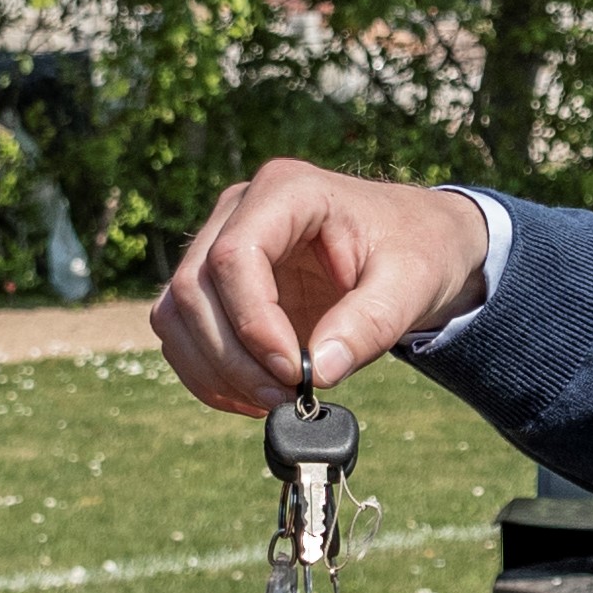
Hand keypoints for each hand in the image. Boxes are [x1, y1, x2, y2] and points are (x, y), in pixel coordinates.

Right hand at [152, 160, 492, 410]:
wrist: (414, 244)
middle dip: (233, 357)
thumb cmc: (416, 250)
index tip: (294, 371)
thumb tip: (320, 373)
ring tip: (272, 402)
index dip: (252, 322)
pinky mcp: (216, 284)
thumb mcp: (411, 284)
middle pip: (195, 287)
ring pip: (177, 313)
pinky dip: (209, 375)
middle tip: (285, 398)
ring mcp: (219, 243)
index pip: (235, 255)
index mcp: (288, 191)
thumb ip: (370, 324)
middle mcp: (239, 210)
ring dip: (214, 370)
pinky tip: (253, 397)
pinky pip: (183, 333)